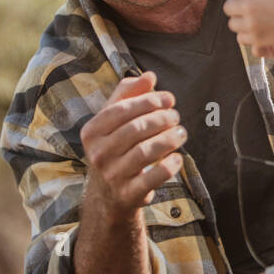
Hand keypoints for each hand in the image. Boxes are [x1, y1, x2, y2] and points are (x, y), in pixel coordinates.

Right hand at [79, 71, 186, 218]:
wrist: (107, 196)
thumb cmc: (115, 149)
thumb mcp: (114, 122)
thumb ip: (129, 95)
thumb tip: (149, 76)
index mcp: (92, 132)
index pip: (122, 110)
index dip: (148, 101)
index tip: (169, 99)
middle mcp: (98, 154)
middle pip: (135, 129)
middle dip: (161, 119)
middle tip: (176, 117)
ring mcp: (112, 175)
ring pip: (145, 151)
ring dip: (169, 139)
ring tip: (181, 133)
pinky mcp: (128, 194)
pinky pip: (153, 178)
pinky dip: (169, 166)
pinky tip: (177, 157)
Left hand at [223, 0, 273, 59]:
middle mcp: (249, 4)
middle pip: (228, 8)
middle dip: (237, 11)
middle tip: (249, 14)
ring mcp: (252, 23)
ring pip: (233, 25)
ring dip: (241, 25)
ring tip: (256, 24)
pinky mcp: (257, 39)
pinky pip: (242, 39)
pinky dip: (249, 38)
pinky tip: (260, 34)